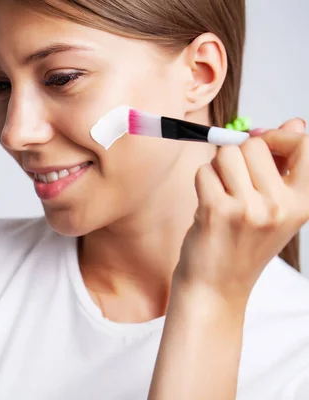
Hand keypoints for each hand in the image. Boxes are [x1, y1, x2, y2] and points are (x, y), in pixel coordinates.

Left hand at [174, 118, 308, 303]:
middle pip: (253, 146)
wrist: (216, 287)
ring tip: (221, 196)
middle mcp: (281, 206)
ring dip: (217, 169)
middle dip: (237, 157)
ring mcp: (249, 209)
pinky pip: (204, 171)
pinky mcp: (217, 211)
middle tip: (233, 185)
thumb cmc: (242, 244)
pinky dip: (202, 182)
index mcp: (304, 203)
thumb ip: (284, 166)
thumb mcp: (275, 209)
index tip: (262, 145)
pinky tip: (208, 205)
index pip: (305, 145)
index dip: (278, 136)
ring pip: (225, 154)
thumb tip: (294, 122)